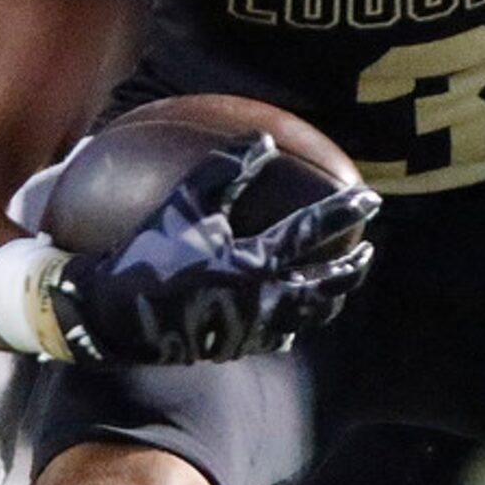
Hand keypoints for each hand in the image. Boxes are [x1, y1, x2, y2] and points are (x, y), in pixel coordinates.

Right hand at [45, 134, 381, 364]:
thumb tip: (264, 139)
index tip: (372, 199)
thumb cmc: (146, 252)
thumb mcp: (182, 204)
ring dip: (330, 298)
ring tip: (339, 284)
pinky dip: (292, 323)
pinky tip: (293, 313)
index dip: (344, 213)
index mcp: (254, 261)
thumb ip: (225, 170)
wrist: (111, 316)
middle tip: (367, 252)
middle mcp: (262, 299)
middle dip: (353, 269)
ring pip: (308, 317)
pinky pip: (277, 336)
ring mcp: (251, 328)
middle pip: (326, 286)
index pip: (313, 232)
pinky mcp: (236, 346)